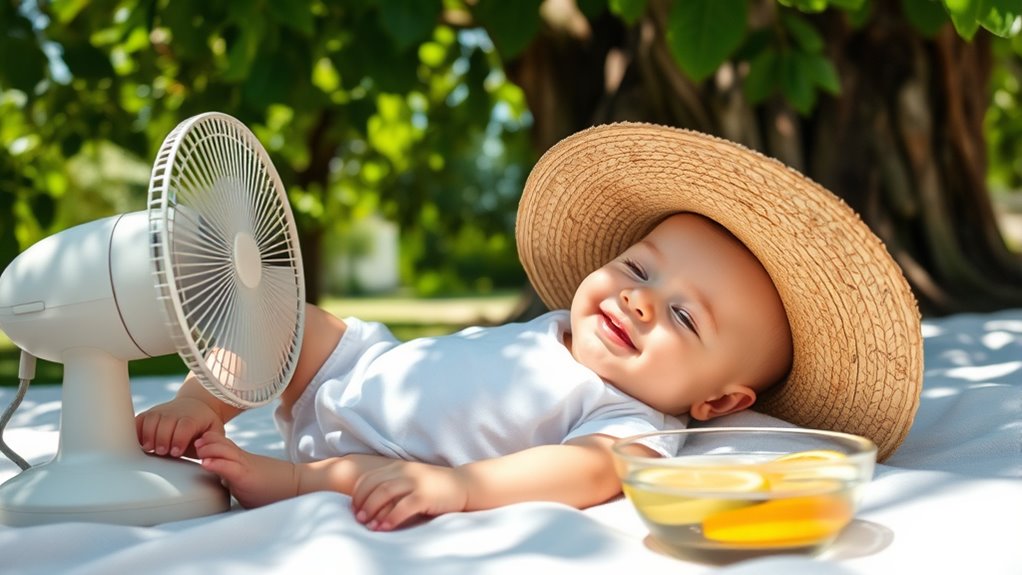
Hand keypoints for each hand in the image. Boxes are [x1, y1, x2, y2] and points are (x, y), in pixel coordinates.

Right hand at [136, 396, 223, 457]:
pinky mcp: (149, 414)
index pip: (184, 426)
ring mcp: (161, 412)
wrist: (196, 407)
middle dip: (162, 439)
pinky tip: (139, 444)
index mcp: (193, 417)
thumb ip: (213, 442)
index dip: (179, 439)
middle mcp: (175, 412)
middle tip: (162, 452)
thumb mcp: (215, 432)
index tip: (176, 452)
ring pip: (150, 420)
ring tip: (150, 449)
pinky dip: (136, 431)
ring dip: (147, 435)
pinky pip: (139, 420)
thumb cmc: (204, 426)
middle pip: (165, 423)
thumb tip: (206, 452)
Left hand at [195, 431, 298, 507]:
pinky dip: (216, 464)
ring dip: (208, 449)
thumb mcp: (248, 480)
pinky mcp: (246, 477)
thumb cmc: (273, 487)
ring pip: (223, 451)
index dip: (210, 441)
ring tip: (197, 449)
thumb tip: (221, 484)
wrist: (295, 485)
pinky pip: (229, 468)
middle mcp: (241, 460)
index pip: (223, 445)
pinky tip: (206, 463)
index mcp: (241, 460)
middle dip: (205, 441)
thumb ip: (234, 479)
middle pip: (221, 443)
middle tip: (193, 441)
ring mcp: (244, 467)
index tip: (197, 442)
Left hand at [350, 461, 469, 530]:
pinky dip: (390, 518)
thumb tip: (370, 503)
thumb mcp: (411, 480)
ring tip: (368, 525)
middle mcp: (405, 471)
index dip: (358, 494)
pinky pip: (402, 506)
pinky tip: (384, 528)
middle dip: (362, 503)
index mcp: (398, 467)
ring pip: (385, 493)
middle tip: (358, 518)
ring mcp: (416, 481)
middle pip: (374, 485)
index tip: (354, 508)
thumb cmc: (434, 486)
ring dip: (372, 510)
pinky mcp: (425, 495)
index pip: (369, 477)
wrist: (463, 484)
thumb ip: (393, 485)